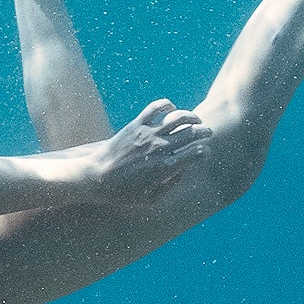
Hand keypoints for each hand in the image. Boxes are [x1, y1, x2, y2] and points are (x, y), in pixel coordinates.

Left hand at [84, 101, 211, 203]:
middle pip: (191, 134)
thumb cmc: (122, 193)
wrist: (95, 177)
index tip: (205, 152)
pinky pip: (155, 108)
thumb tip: (183, 171)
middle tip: (208, 133)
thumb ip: (170, 186)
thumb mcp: (149, 199)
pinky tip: (171, 109)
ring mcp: (147, 134)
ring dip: (191, 117)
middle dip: (204, 132)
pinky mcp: (136, 125)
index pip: (194, 154)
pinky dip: (167, 105)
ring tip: (195, 120)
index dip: (204, 152)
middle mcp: (159, 149)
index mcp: (164, 169)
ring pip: (178, 118)